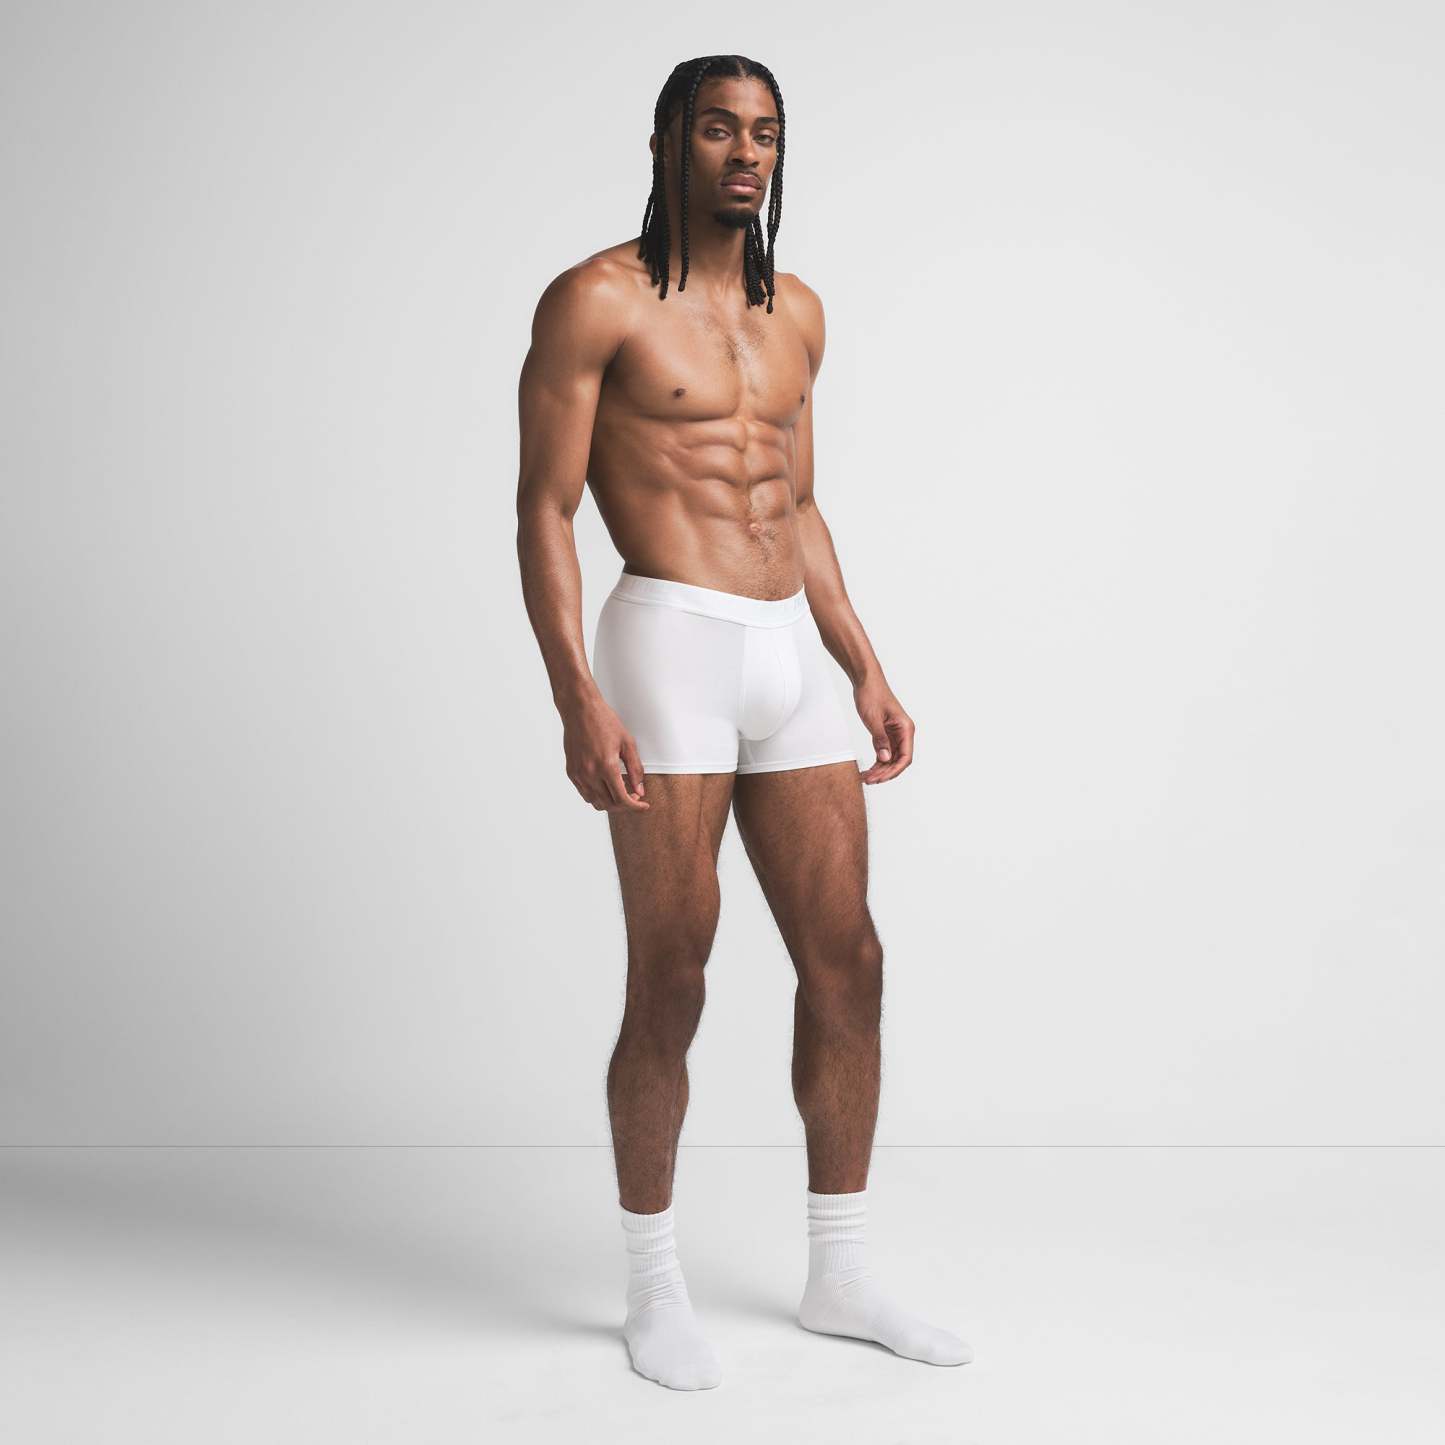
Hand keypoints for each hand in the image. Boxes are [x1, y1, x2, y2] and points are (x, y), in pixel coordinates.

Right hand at [560, 696, 649, 811]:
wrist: (580, 710)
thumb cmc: (604, 721)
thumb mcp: (627, 743)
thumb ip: (635, 769)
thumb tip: (640, 790)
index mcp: (606, 766)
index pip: (622, 799)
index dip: (635, 806)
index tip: (643, 805)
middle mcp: (590, 773)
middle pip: (609, 805)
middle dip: (624, 806)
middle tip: (634, 796)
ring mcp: (578, 774)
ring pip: (595, 802)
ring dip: (610, 803)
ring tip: (620, 792)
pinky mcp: (571, 772)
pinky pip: (584, 793)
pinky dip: (597, 796)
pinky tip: (605, 786)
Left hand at [854, 676, 914, 783]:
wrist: (865, 681)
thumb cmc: (871, 694)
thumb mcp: (873, 718)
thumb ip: (880, 739)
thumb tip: (885, 759)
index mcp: (906, 728)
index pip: (905, 757)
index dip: (894, 771)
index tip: (881, 779)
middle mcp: (903, 733)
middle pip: (898, 761)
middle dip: (885, 773)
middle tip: (869, 780)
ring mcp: (894, 735)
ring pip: (890, 759)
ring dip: (880, 770)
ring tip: (865, 778)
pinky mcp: (885, 734)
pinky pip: (884, 753)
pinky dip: (876, 763)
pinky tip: (867, 770)